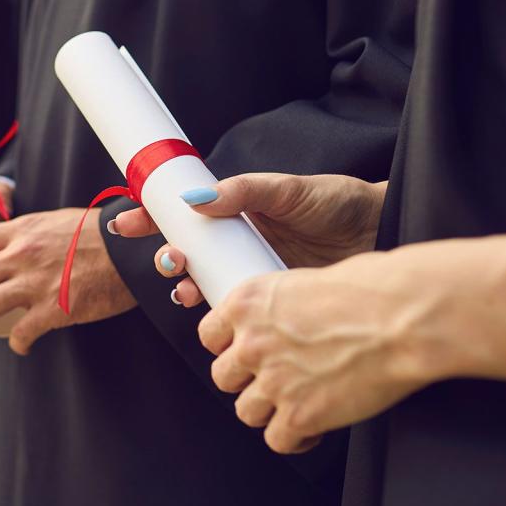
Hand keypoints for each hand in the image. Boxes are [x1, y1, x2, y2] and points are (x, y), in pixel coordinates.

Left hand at [0, 207, 135, 353]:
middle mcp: (21, 254)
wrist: (131, 249)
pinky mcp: (54, 309)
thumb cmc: (101, 236)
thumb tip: (13, 248)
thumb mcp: (56, 223)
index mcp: (22, 231)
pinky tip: (21, 346)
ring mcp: (36, 282)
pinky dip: (15, 344)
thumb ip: (30, 234)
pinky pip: (19, 333)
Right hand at [112, 173, 386, 306]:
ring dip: (185, 287)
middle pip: (185, 253)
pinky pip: (231, 311)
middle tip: (170, 260)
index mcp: (234, 212)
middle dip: (166, 258)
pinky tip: (214, 314)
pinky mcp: (266, 302)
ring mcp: (248, 273)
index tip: (125, 222)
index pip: (181, 214)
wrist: (380, 233)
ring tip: (187, 288)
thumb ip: (244, 191)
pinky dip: (216, 315)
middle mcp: (235, 243)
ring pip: (202, 284)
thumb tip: (196, 198)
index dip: (149, 219)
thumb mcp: (288, 190)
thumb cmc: (336, 202)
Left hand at [199, 248, 456, 453]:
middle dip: (248, 380)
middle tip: (276, 377)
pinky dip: (295, 438)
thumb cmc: (372, 291)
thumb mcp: (307, 281)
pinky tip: (313, 426)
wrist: (404, 318)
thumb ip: (281, 308)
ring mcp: (272, 383)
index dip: (228, 347)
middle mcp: (251, 343)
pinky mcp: (299, 416)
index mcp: (247, 303)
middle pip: (223, 377)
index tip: (244, 352)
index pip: (209, 335)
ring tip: (298, 401)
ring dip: (269, 410)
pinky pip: (277, 441)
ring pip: (246, 412)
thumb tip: (284, 320)